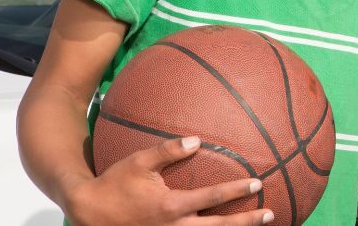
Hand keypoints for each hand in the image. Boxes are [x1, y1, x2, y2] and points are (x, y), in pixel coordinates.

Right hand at [65, 136, 271, 225]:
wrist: (88, 214)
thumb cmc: (114, 184)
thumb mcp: (138, 162)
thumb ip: (168, 151)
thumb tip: (197, 140)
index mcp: (170, 206)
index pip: (212, 198)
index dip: (237, 191)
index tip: (258, 183)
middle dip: (246, 221)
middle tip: (270, 213)